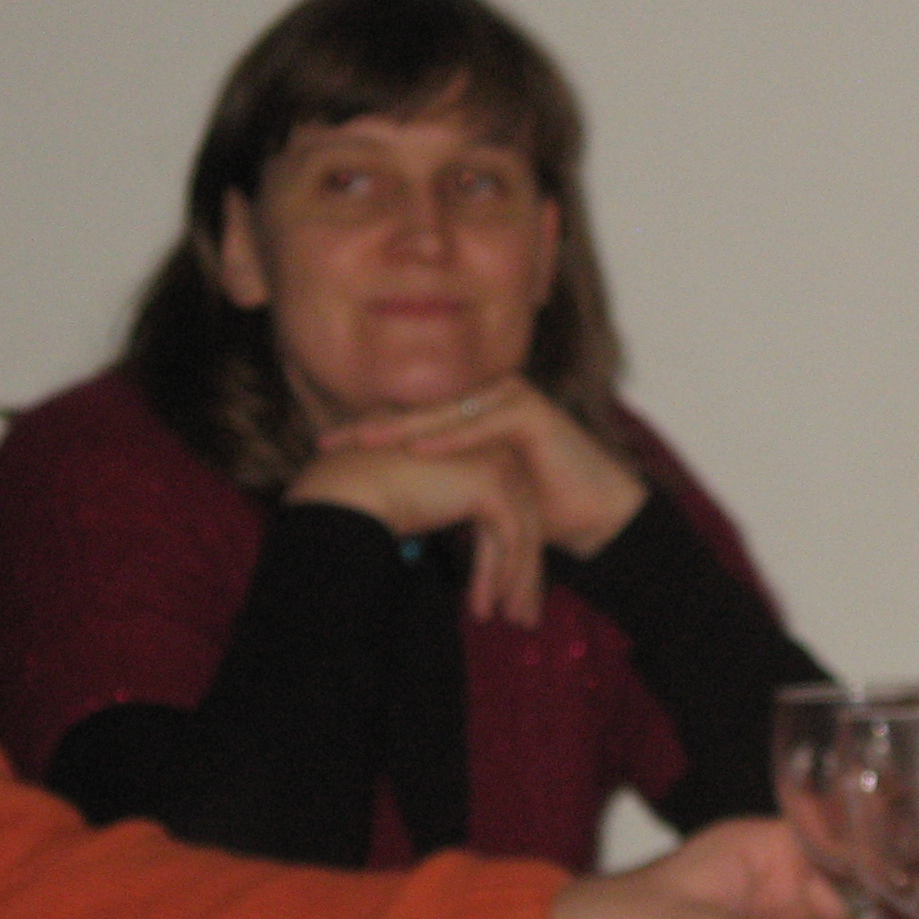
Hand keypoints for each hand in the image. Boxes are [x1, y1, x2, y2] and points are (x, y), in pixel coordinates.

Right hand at [285, 442, 548, 626]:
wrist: (346, 490)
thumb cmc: (367, 497)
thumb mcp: (421, 506)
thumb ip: (445, 516)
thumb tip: (461, 548)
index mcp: (477, 451)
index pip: (507, 510)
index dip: (511, 559)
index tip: (508, 600)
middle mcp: (491, 449)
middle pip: (522, 521)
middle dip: (524, 574)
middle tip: (524, 618)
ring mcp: (493, 462)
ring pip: (521, 531)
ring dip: (516, 582)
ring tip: (510, 622)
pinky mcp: (488, 483)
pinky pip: (508, 537)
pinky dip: (500, 575)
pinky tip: (484, 609)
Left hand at [319, 376, 647, 558]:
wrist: (596, 518)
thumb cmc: (541, 513)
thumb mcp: (478, 498)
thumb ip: (440, 490)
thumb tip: (389, 507)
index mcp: (469, 416)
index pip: (409, 422)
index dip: (366, 434)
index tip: (322, 450)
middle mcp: (486, 400)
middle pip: (417, 413)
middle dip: (370, 427)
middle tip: (328, 441)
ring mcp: (509, 400)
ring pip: (446, 415)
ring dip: (403, 427)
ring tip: (364, 440)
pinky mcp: (531, 413)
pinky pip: (483, 425)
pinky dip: (451, 438)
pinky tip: (419, 448)